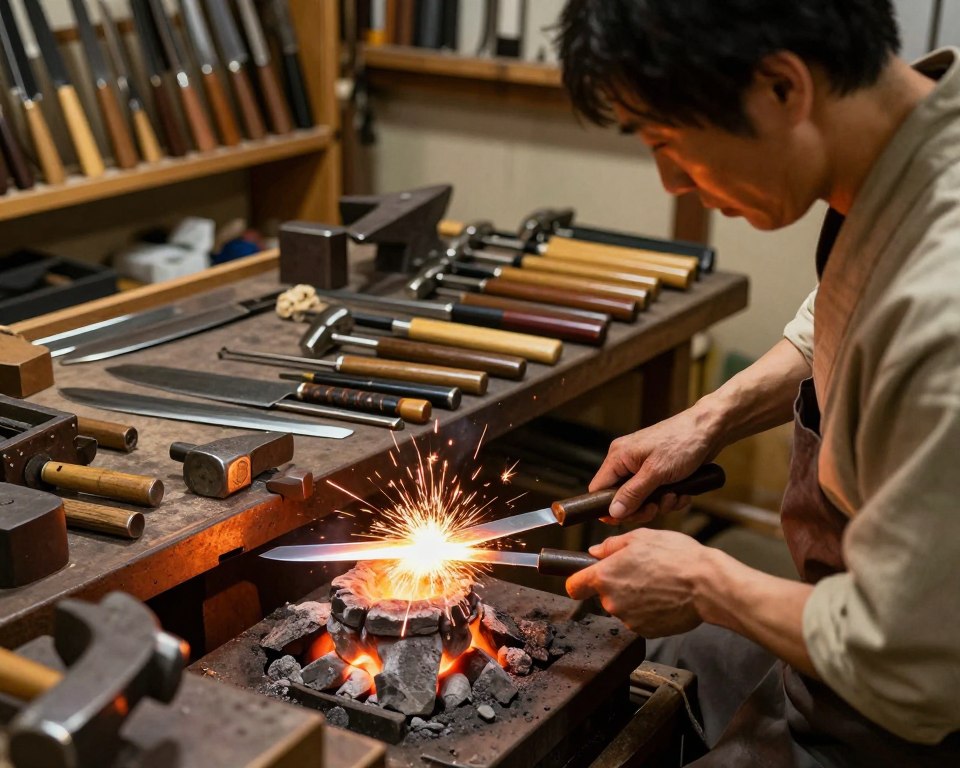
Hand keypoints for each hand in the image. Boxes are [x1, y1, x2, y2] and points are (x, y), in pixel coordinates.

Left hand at [566, 529, 712, 636]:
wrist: (706, 585)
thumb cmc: (677, 558)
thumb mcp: (641, 537)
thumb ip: (612, 546)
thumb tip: (596, 551)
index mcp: (605, 576)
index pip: (574, 586)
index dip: (579, 581)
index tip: (584, 579)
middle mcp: (612, 601)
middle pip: (603, 595)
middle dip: (616, 585)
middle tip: (640, 572)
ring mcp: (628, 619)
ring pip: (622, 607)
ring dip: (633, 598)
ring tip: (657, 583)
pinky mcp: (646, 631)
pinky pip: (639, 619)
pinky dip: (648, 611)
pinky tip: (663, 598)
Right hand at [590, 402, 722, 520]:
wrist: (711, 430)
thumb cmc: (683, 442)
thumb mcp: (656, 472)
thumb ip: (632, 494)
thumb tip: (612, 512)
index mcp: (618, 456)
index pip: (599, 488)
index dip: (608, 507)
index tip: (625, 518)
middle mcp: (627, 461)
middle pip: (620, 498)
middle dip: (641, 507)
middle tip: (656, 507)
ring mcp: (643, 467)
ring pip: (641, 499)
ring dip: (659, 503)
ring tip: (674, 495)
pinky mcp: (658, 472)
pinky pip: (656, 494)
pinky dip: (669, 497)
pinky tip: (682, 492)